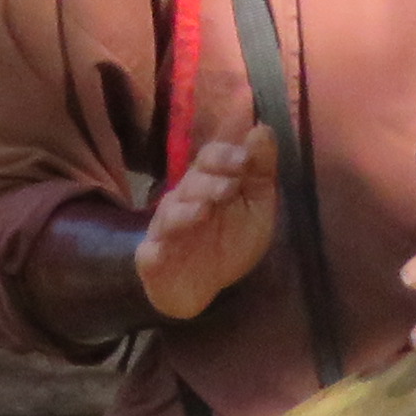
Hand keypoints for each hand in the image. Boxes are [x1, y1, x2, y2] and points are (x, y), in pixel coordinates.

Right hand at [135, 122, 279, 323]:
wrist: (204, 286)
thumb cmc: (230, 241)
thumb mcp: (256, 207)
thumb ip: (260, 172)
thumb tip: (263, 129)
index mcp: (206, 183)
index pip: (209, 158)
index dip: (224, 156)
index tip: (245, 159)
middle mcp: (181, 200)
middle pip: (191, 183)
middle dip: (210, 183)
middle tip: (230, 188)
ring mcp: (165, 229)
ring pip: (172, 214)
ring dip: (186, 211)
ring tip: (204, 211)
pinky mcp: (152, 258)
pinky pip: (152, 252)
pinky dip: (156, 250)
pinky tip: (164, 250)